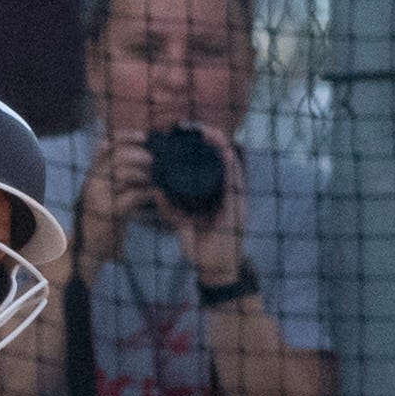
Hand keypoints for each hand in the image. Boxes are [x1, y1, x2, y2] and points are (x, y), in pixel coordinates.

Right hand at [74, 131, 155, 272]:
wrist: (86, 251)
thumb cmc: (102, 223)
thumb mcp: (109, 196)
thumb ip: (122, 179)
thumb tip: (146, 162)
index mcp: (92, 176)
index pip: (105, 146)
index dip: (124, 137)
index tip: (143, 137)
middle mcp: (92, 183)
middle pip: (116, 156)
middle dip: (140, 155)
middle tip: (155, 162)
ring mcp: (98, 197)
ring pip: (123, 173)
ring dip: (144, 174)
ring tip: (155, 180)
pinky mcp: (107, 213)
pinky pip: (131, 196)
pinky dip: (146, 194)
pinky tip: (154, 195)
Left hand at [168, 127, 250, 291]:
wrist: (215, 269)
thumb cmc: (201, 247)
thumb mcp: (181, 224)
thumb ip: (171, 209)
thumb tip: (157, 192)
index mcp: (210, 194)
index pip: (205, 165)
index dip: (197, 148)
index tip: (183, 133)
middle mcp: (223, 191)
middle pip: (217, 159)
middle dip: (209, 141)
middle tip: (194, 127)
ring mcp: (232, 197)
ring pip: (229, 165)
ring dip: (221, 147)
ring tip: (210, 132)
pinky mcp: (238, 206)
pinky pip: (236, 182)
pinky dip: (231, 166)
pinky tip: (226, 152)